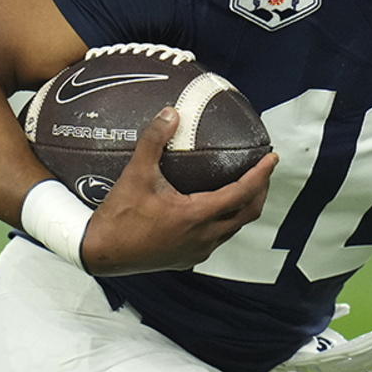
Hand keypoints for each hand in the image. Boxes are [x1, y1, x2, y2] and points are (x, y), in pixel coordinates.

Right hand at [80, 107, 276, 274]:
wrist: (100, 253)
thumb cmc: (119, 216)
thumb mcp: (136, 173)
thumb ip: (154, 140)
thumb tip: (170, 112)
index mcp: (197, 215)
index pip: (242, 192)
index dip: (261, 174)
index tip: (272, 158)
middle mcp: (203, 236)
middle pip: (247, 213)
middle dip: (259, 191)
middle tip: (262, 172)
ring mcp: (196, 251)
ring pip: (232, 229)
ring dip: (243, 208)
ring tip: (244, 188)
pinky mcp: (186, 259)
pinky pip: (216, 240)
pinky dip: (224, 222)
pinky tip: (214, 211)